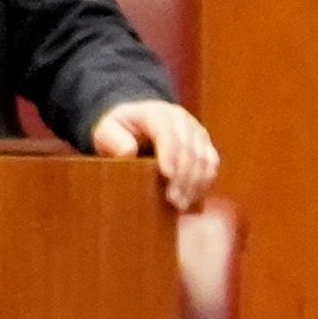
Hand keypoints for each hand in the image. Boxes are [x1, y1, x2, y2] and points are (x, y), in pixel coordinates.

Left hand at [91, 99, 217, 208]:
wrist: (137, 125)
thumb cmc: (120, 131)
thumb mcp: (106, 130)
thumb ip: (113, 139)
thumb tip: (129, 152)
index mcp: (158, 113)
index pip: (168, 132)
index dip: (170, 153)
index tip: (166, 175)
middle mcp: (182, 120)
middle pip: (189, 149)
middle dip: (183, 177)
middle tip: (173, 201)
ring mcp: (196, 133)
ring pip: (204, 158)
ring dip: (195, 184)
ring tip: (181, 205)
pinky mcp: (204, 147)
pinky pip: (211, 165)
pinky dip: (204, 183)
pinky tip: (191, 199)